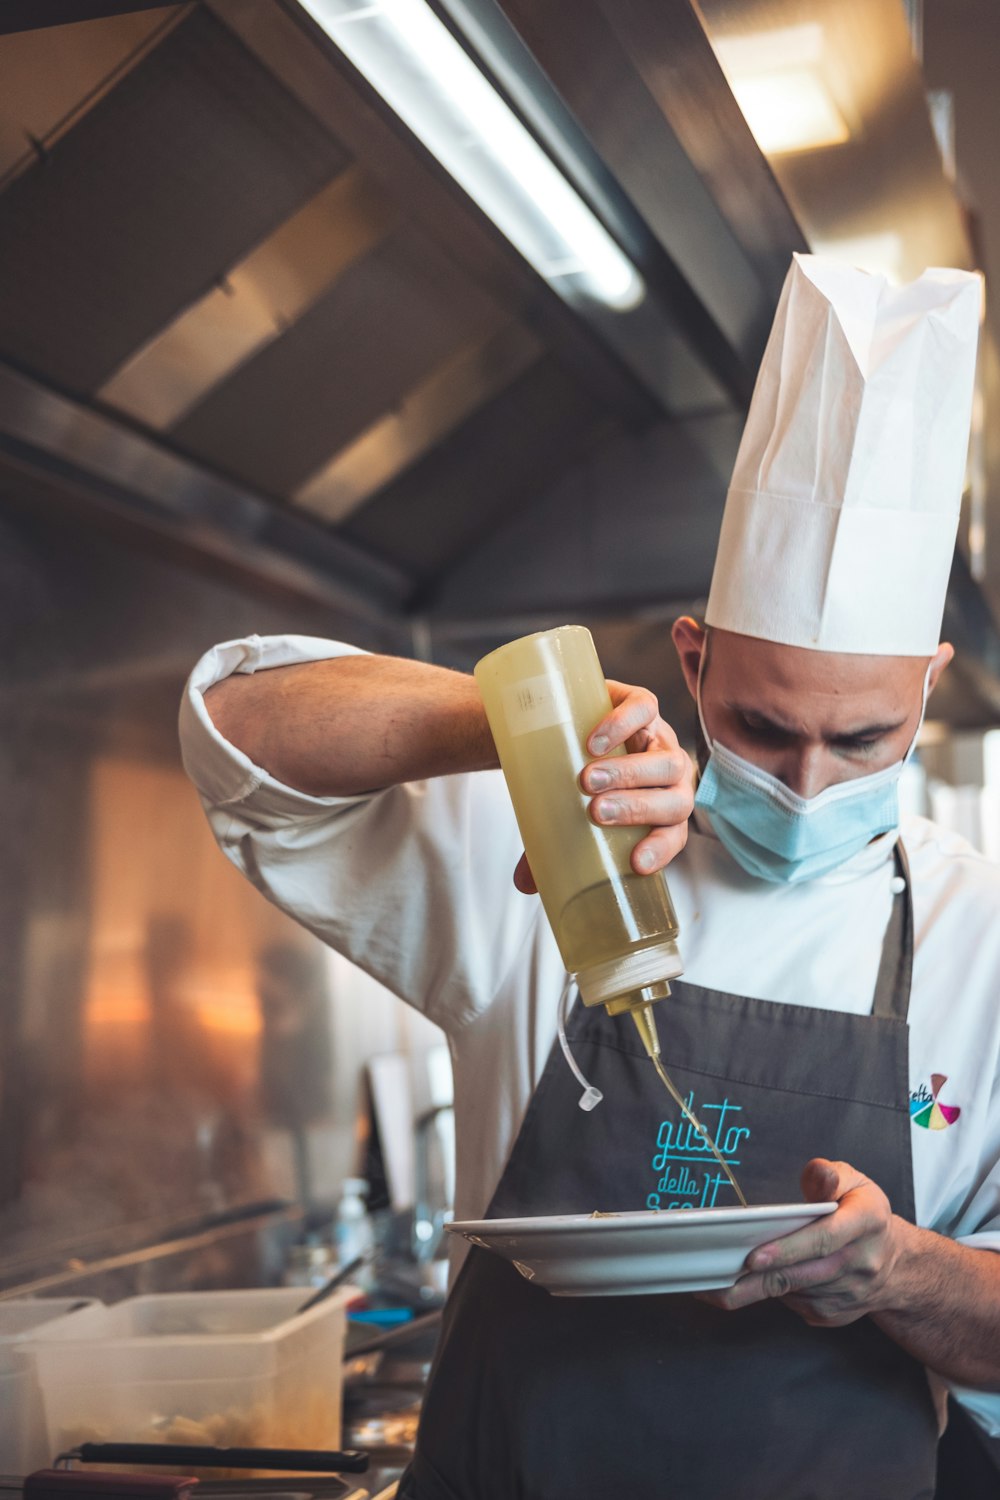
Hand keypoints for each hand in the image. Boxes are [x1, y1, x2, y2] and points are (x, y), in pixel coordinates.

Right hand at [514, 680, 694, 892]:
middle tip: (595, 811)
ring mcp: (661, 739)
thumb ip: (553, 847)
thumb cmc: (576, 779)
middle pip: (674, 800)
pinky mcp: (644, 705)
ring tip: (587, 779)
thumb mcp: (568, 813)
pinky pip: (647, 711)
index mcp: (663, 812)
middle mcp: (670, 779)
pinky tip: (595, 740)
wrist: (570, 723)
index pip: (675, 835)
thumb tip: (522, 885)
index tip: (635, 863)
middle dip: (637, 808)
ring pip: (666, 761)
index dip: (662, 849)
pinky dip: (624, 725)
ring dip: (630, 774)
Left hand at [699, 1159, 905, 1326]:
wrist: (898, 1264)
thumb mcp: (855, 1182)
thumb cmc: (866, 1214)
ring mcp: (850, 1294)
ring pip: (795, 1293)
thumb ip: (829, 1174)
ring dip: (758, 1289)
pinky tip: (755, 1282)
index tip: (753, 1258)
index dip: (787, 1250)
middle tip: (717, 1280)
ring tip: (720, 1282)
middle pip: (803, 1275)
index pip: (823, 1239)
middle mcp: (862, 1262)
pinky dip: (774, 1295)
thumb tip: (818, 1175)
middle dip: (757, 1280)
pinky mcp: (836, 1314)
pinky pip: (797, 1306)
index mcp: (867, 1222)